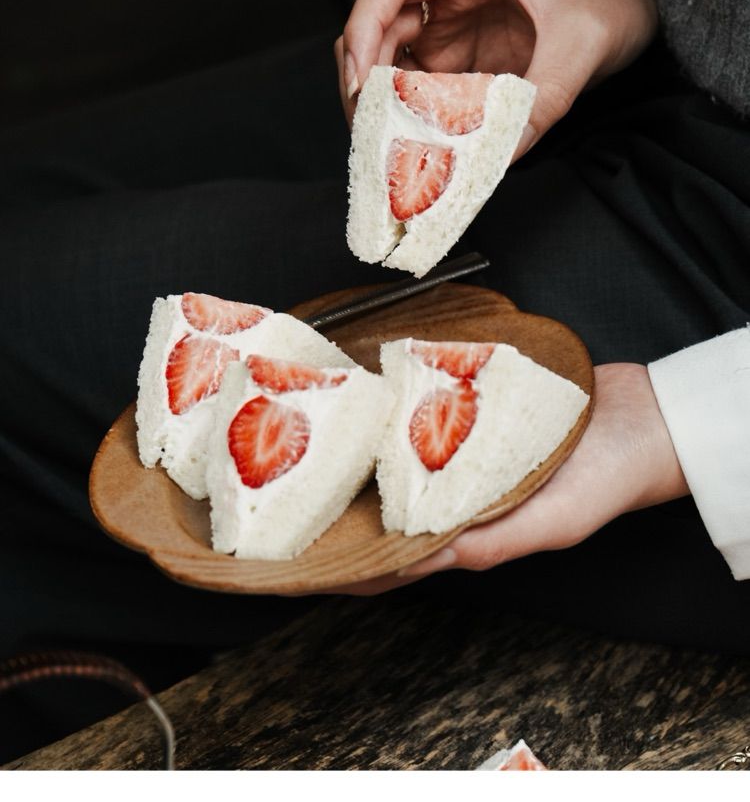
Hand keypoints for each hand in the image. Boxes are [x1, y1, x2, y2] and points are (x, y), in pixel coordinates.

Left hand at [320, 363, 686, 595]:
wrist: (645, 419)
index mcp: (472, 529)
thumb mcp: (552, 524)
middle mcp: (460, 491)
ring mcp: (465, 450)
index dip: (349, 563)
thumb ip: (491, 541)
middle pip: (386, 504)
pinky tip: (368, 400)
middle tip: (284, 493)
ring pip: (399, 457)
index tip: (296, 562)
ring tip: (310, 444)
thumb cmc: (606, 480)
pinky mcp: (475, 412)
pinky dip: (398, 413)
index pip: (397, 556)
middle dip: (338, 505)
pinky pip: (428, 414)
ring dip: (361, 456)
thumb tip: (423, 560)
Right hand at [334, 0, 657, 156]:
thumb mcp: (583, 45)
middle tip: (367, 129)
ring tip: (384, 145)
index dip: (363, 26)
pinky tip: (412, 144)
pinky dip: (408, 116)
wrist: (630, 11)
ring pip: (387, 59)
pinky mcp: (455, 58)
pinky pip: (416, 86)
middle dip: (362, 76)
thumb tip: (504, 152)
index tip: (361, 79)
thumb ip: (546, 96)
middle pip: (377, 24)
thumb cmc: (608, 5)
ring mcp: (448, 24)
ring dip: (381, 102)